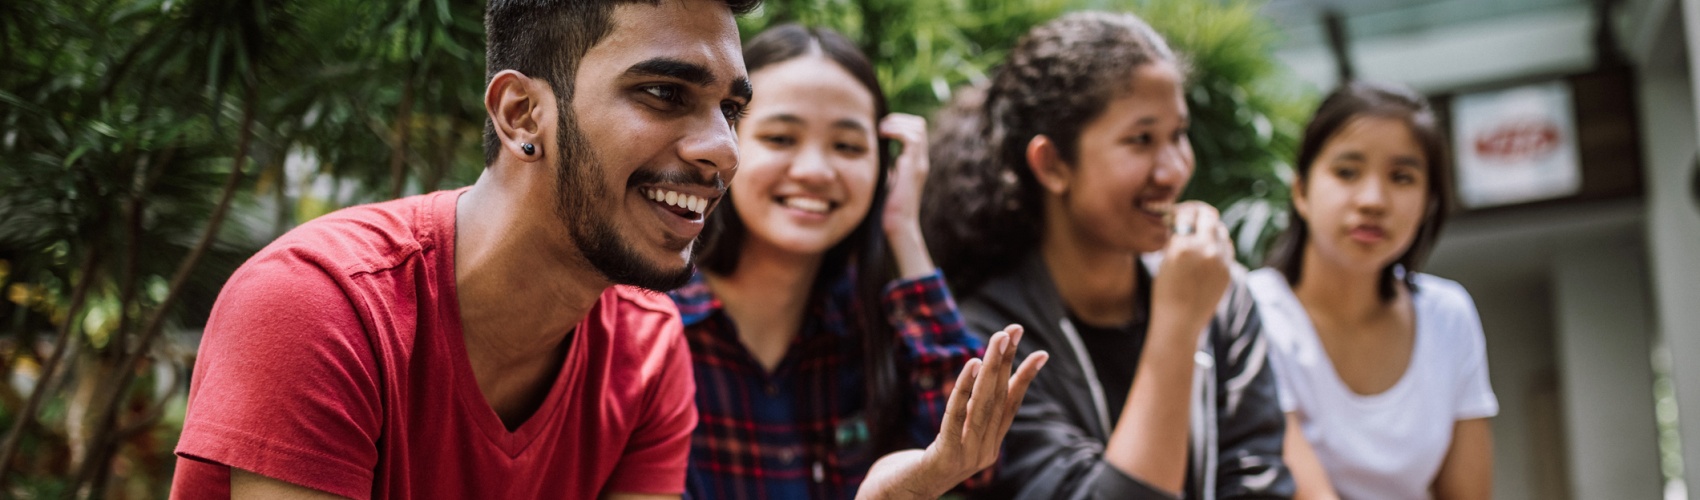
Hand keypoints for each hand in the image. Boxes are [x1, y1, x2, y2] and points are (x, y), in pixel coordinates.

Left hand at [856, 325, 1049, 498]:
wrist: (898, 499)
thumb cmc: (921, 467)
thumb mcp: (951, 439)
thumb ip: (966, 419)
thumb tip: (981, 385)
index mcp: (989, 447)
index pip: (1010, 407)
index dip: (1025, 379)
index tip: (1041, 353)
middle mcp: (984, 451)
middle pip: (999, 399)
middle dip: (1007, 361)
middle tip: (1014, 329)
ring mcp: (967, 455)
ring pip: (983, 404)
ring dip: (993, 367)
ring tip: (998, 338)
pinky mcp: (946, 456)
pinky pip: (957, 416)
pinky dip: (966, 388)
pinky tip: (973, 364)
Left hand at [877, 113, 936, 277]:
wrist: (897, 228)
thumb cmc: (886, 210)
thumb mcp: (884, 182)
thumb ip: (883, 168)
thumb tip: (869, 156)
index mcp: (914, 163)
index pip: (915, 130)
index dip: (898, 124)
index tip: (878, 130)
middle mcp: (920, 161)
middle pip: (918, 124)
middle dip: (897, 119)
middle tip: (878, 128)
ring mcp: (918, 164)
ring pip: (917, 127)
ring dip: (896, 123)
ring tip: (879, 130)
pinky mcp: (913, 168)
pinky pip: (911, 138)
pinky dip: (896, 130)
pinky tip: (881, 136)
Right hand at [1151, 201, 1233, 340]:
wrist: (1180, 322)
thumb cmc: (1165, 292)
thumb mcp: (1164, 260)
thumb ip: (1176, 239)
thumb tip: (1182, 221)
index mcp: (1183, 246)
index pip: (1186, 214)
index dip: (1180, 212)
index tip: (1176, 215)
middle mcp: (1206, 249)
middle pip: (1209, 216)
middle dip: (1199, 215)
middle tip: (1191, 218)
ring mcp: (1221, 261)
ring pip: (1221, 230)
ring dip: (1210, 230)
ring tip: (1199, 238)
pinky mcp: (1229, 271)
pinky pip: (1227, 248)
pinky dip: (1218, 245)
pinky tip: (1207, 253)